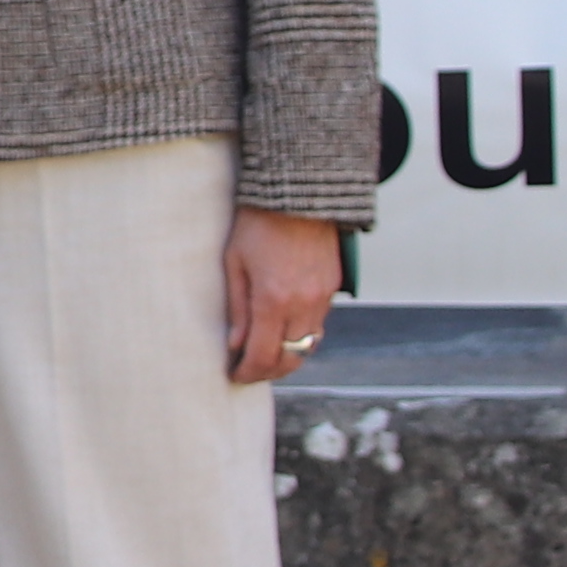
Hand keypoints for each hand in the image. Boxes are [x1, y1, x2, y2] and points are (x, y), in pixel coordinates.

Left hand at [221, 208, 339, 388]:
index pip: (263, 356)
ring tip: (264, 352)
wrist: (298, 192)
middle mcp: (303, 304)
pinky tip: (283, 329)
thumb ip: (237, 308)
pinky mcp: (333, 287)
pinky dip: (301, 336)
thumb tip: (236, 345)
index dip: (247, 372)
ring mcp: (323, 297)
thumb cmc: (258, 223)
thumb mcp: (234, 263)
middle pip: (290, 359)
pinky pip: (318, 325)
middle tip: (248, 369)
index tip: (234, 374)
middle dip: (267, 371)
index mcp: (274, 299)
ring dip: (286, 355)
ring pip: (307, 346)